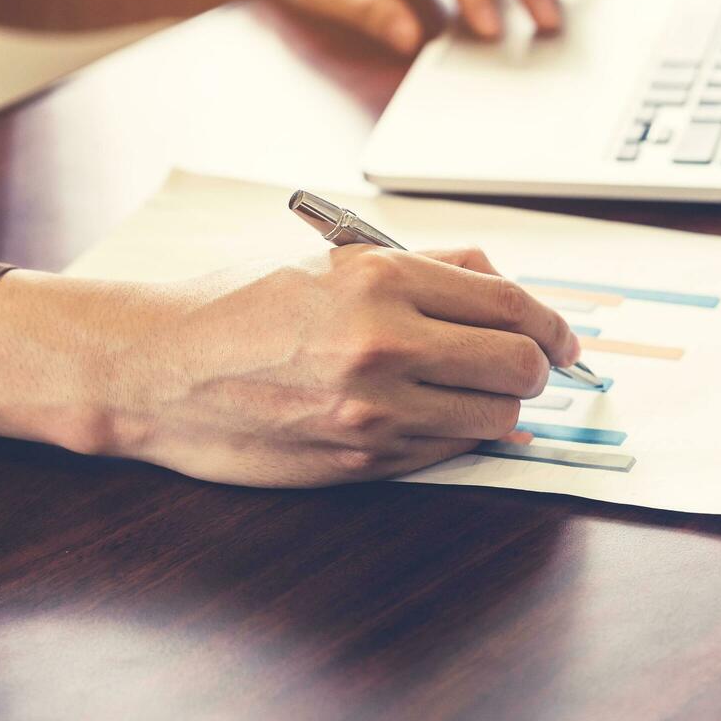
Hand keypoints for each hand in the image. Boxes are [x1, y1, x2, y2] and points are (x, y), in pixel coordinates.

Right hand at [0, 245, 581, 487]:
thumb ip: (425, 265)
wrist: (156, 370)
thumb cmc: (237, 302)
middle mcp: (383, 347)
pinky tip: (443, 419)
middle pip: (516, 366)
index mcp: (380, 281)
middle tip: (535, 367)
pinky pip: (445, 453)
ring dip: (504, 407)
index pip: (509, 304)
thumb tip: (503, 282)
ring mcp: (371, 413)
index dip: (553, 324)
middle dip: (539, 368)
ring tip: (485, 392)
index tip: (565, 338)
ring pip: (493, 419)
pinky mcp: (357, 462)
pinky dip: (460, 436)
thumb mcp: (330, 258)